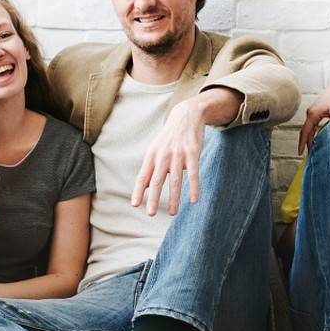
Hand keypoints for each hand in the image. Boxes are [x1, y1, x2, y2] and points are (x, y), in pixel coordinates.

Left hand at [132, 99, 206, 216]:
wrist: (186, 116)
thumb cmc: (170, 137)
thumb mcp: (157, 148)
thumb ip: (153, 167)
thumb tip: (148, 186)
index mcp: (152, 155)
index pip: (143, 177)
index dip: (138, 191)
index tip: (135, 205)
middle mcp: (163, 156)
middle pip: (157, 181)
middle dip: (153, 199)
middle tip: (150, 214)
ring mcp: (178, 155)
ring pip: (175, 181)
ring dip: (174, 198)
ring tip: (173, 213)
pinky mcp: (193, 154)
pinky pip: (194, 174)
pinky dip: (194, 188)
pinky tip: (194, 200)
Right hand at [298, 79, 329, 154]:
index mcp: (313, 114)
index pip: (305, 131)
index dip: (303, 143)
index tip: (300, 153)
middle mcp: (311, 113)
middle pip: (306, 131)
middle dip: (306, 143)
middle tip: (308, 155)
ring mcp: (313, 112)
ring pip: (309, 128)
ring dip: (310, 138)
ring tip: (313, 149)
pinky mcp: (317, 112)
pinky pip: (313, 125)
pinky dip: (314, 133)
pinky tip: (318, 139)